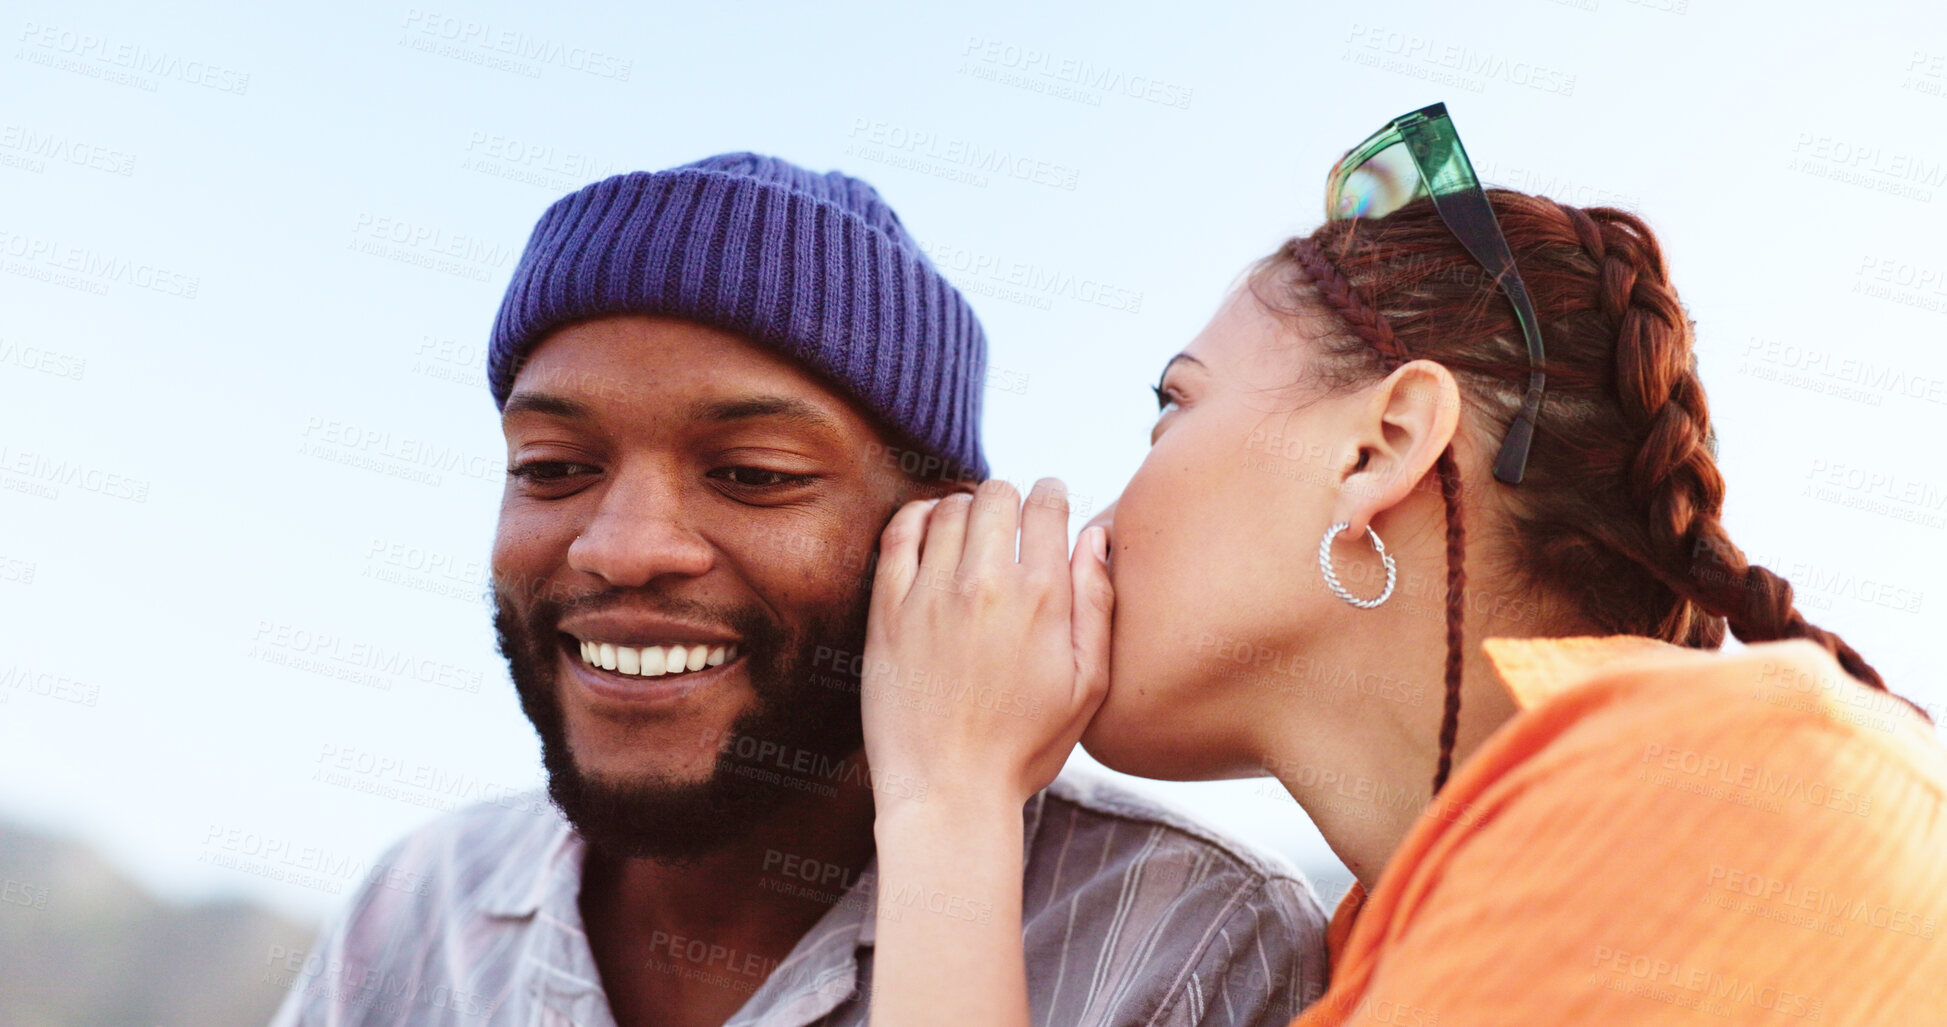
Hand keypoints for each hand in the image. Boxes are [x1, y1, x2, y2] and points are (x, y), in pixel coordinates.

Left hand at [862, 478, 1112, 813]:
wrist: (947, 792)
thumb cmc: (1024, 748)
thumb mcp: (1087, 685)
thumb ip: (1098, 604)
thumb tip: (1095, 537)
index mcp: (1042, 597)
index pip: (1048, 504)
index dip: (1052, 497)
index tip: (1048, 509)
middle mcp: (985, 584)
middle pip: (998, 494)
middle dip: (1010, 499)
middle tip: (1010, 524)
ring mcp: (931, 593)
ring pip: (950, 507)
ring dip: (965, 508)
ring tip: (971, 532)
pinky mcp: (888, 609)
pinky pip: (899, 533)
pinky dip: (917, 516)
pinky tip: (929, 529)